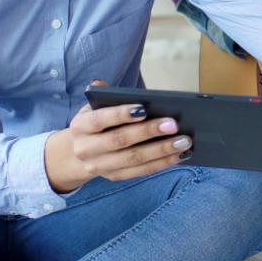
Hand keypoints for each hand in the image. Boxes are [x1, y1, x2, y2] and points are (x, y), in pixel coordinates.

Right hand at [45, 81, 191, 192]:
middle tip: (174, 124)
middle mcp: (86, 149)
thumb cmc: (95, 123)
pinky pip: (140, 172)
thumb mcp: (93, 107)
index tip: (144, 108)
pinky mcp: (114, 177)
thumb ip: (102, 96)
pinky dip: (162, 163)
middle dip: (149, 132)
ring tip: (184, 141)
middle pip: (120, 141)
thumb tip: (103, 84)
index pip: (100, 119)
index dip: (121, 114)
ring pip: (134, 159)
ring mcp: (99, 166)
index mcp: (81, 126)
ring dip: (162, 151)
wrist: (77, 153)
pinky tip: (180, 155)